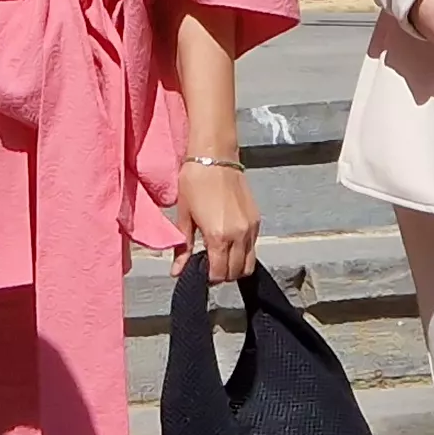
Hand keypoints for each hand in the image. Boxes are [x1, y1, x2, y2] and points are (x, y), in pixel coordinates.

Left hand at [173, 159, 260, 280]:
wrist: (214, 156)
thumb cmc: (194, 182)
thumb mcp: (184, 216)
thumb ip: (183, 248)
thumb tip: (177, 272)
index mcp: (218, 237)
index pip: (220, 274)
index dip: (209, 278)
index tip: (200, 272)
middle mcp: (239, 236)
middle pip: (236, 272)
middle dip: (223, 274)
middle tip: (209, 265)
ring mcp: (251, 228)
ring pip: (249, 263)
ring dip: (235, 266)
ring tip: (220, 255)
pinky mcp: (257, 219)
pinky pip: (253, 247)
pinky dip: (243, 252)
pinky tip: (229, 242)